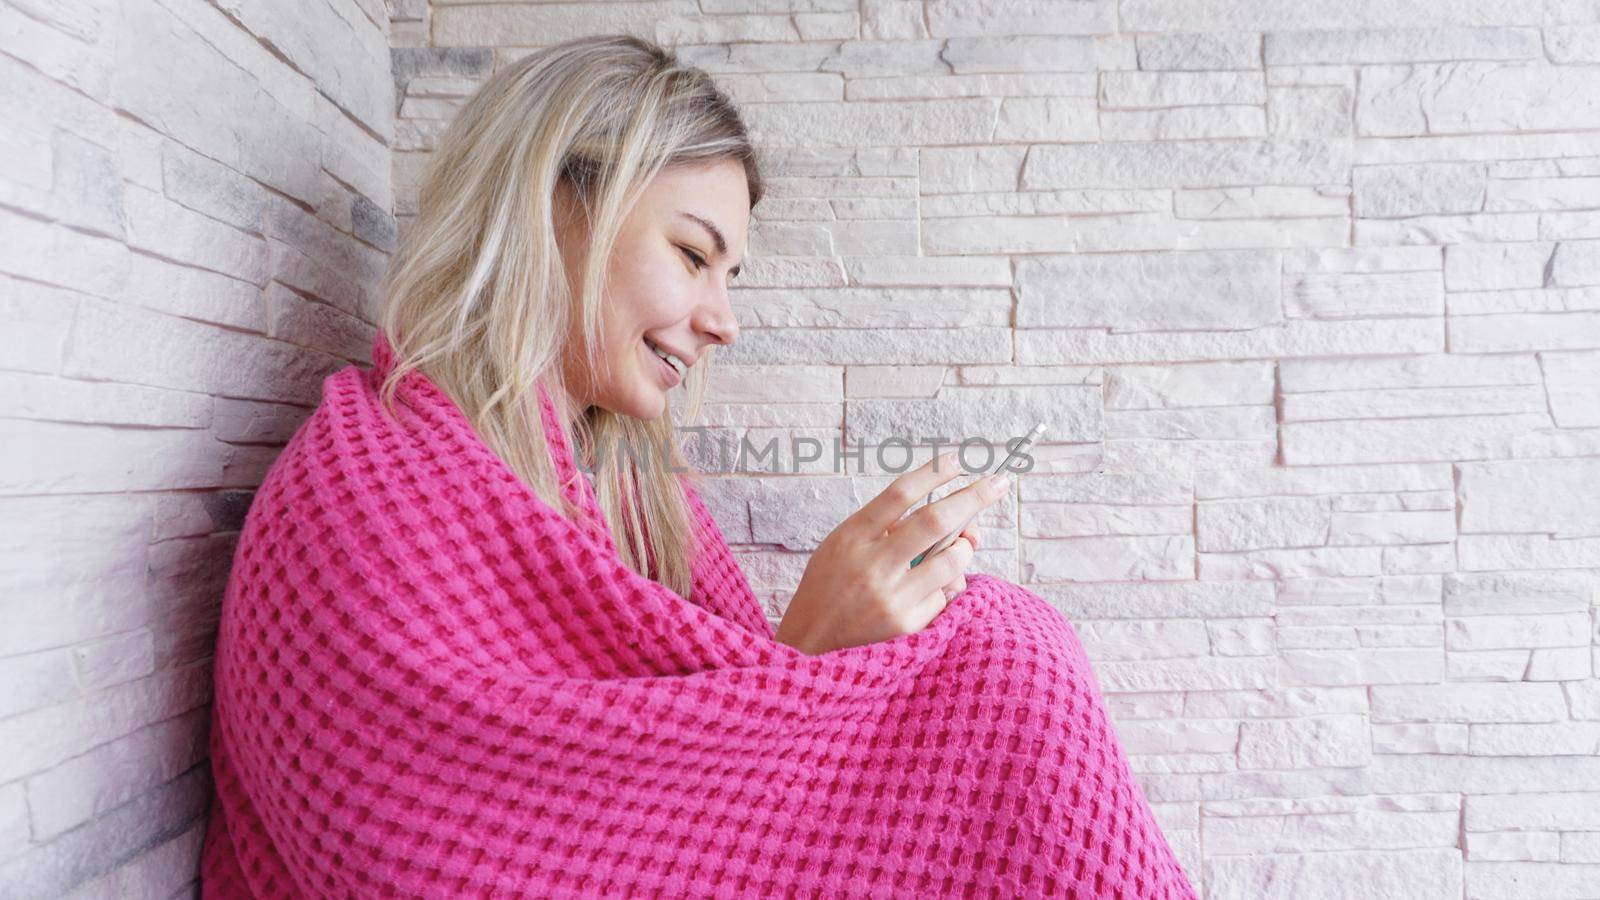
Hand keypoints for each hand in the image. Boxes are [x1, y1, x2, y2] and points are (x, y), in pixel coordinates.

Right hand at [773, 451, 1009, 655]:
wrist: (808, 648)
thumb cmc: (828, 590)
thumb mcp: (841, 547)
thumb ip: (885, 529)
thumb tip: (947, 518)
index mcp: (852, 537)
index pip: (899, 493)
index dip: (934, 473)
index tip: (958, 460)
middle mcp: (872, 565)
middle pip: (935, 520)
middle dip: (974, 497)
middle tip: (998, 482)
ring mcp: (891, 598)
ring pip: (952, 561)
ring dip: (965, 548)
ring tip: (961, 546)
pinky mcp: (907, 626)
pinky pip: (943, 596)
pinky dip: (943, 588)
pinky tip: (924, 593)